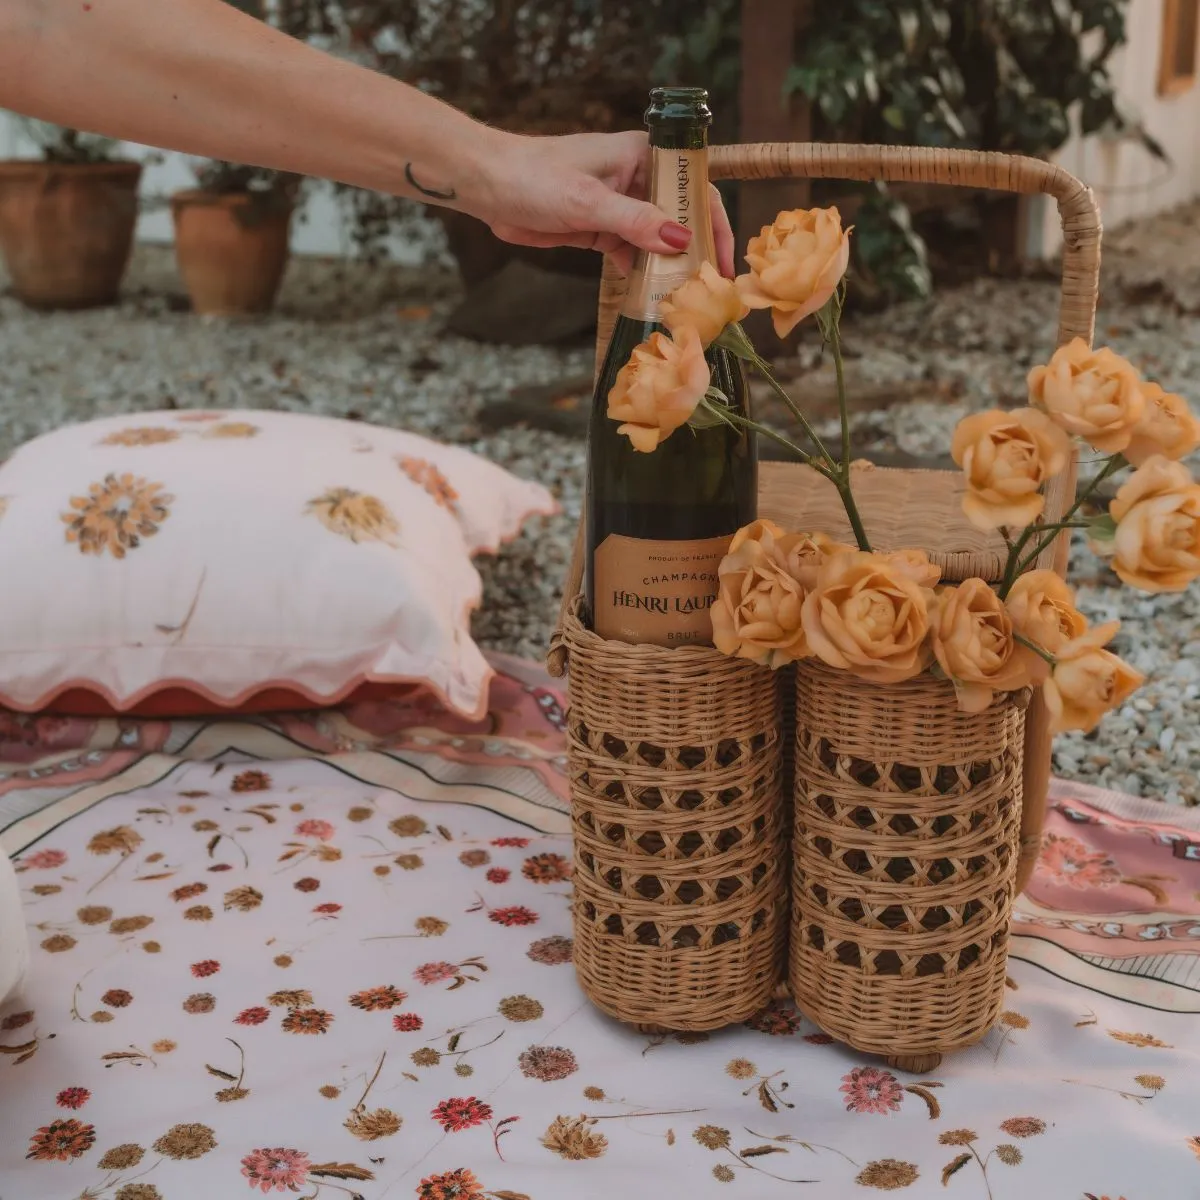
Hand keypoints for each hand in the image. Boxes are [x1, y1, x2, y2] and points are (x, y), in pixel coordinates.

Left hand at [471, 129, 734, 276]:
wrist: (488, 186)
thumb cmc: (534, 177)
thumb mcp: (588, 201)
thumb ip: (635, 221)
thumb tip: (681, 241)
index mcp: (643, 155)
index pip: (694, 188)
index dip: (714, 225)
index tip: (722, 263)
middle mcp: (639, 178)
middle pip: (681, 217)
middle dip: (696, 251)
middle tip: (708, 290)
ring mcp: (621, 206)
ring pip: (658, 239)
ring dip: (670, 267)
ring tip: (684, 299)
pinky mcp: (602, 229)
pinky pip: (633, 253)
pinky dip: (643, 272)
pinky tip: (652, 295)